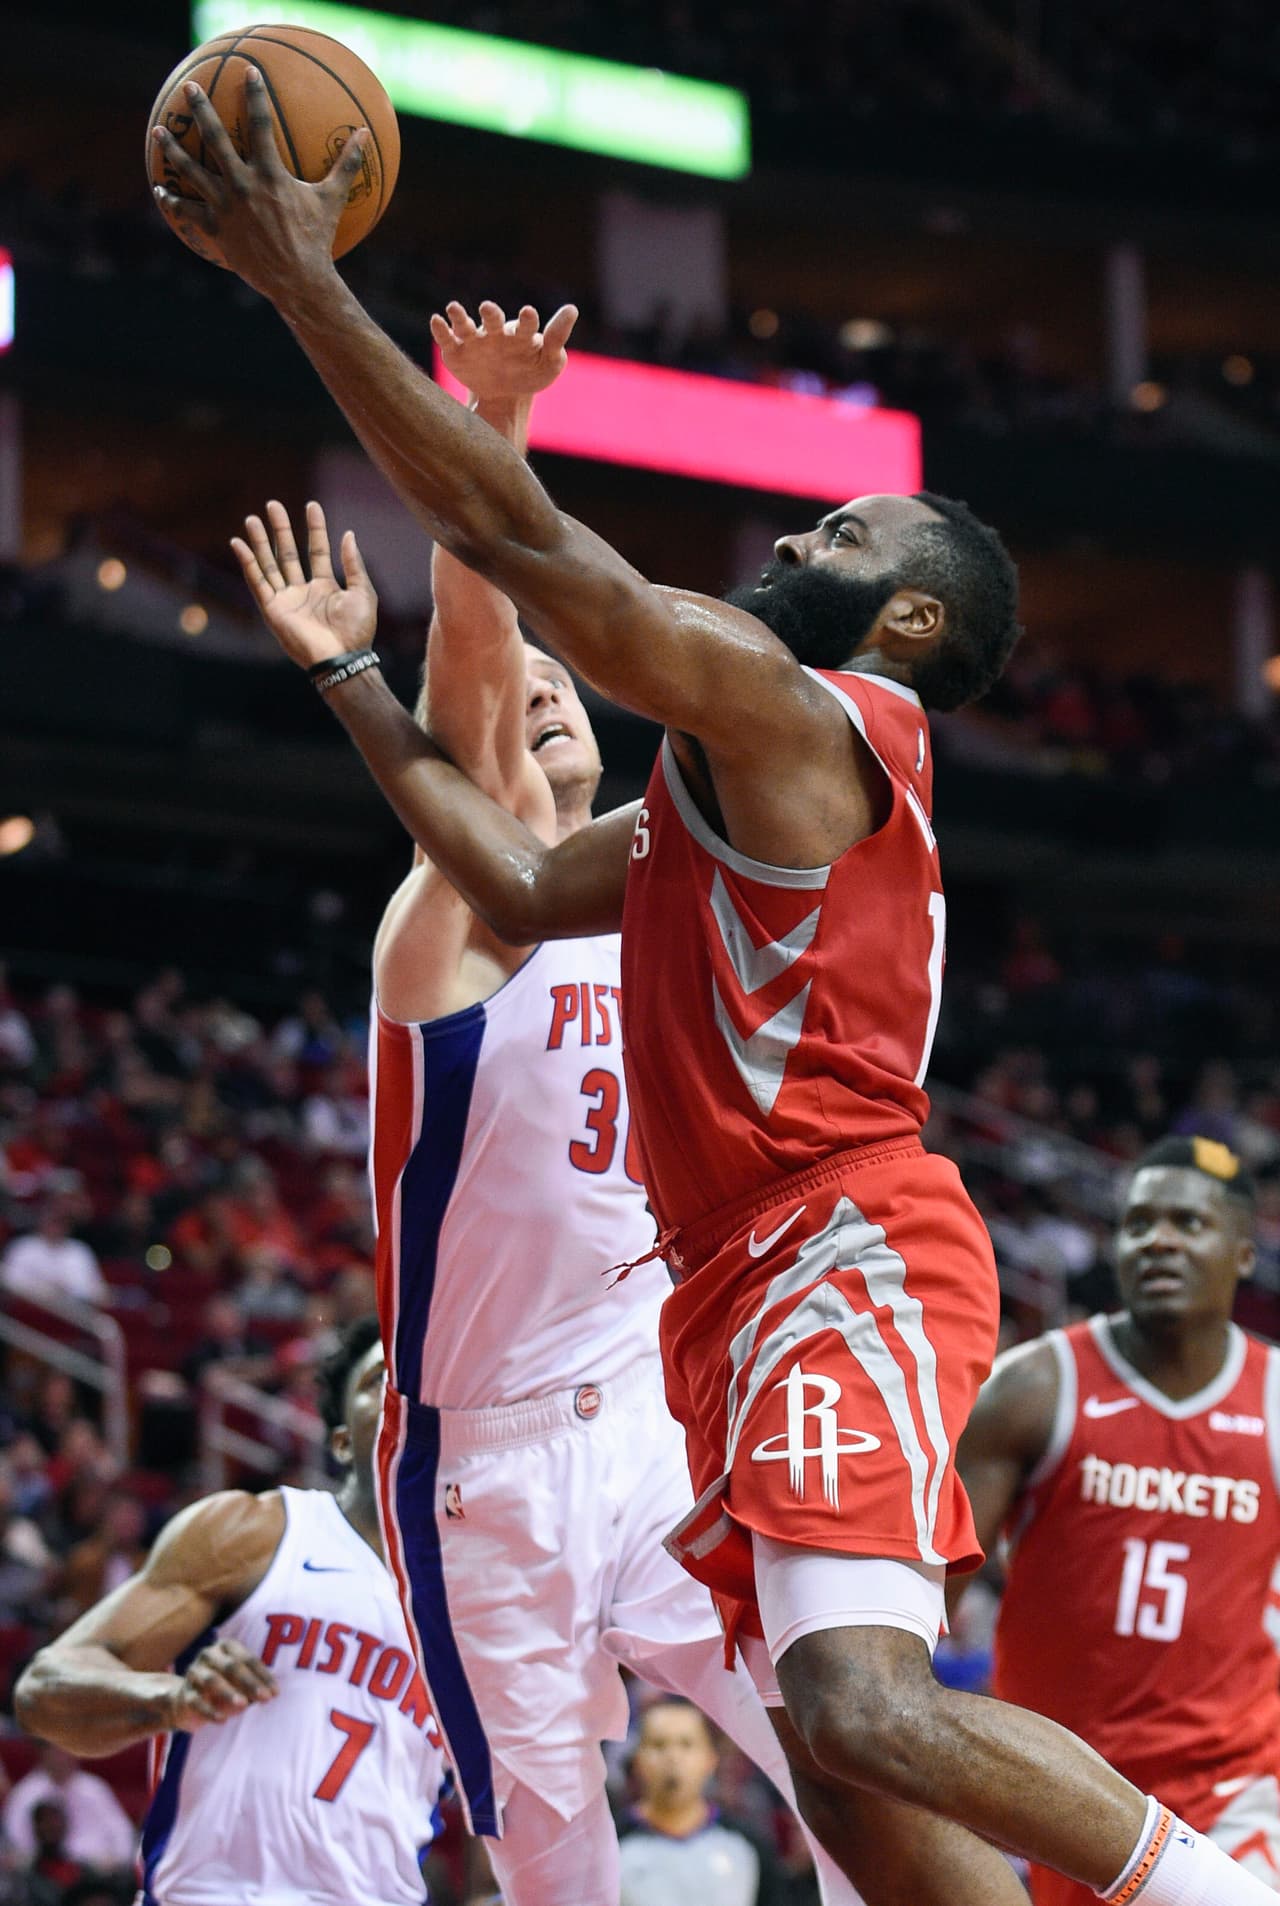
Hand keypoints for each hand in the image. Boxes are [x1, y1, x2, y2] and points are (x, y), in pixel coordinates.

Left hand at [151, 69, 361, 301]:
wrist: (297, 281)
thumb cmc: (317, 240)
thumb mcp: (333, 200)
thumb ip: (346, 165)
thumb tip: (364, 135)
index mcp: (269, 174)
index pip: (260, 124)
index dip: (254, 95)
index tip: (248, 71)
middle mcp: (242, 185)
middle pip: (215, 138)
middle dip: (201, 109)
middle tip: (190, 88)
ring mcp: (225, 207)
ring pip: (191, 171)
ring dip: (173, 149)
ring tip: (159, 130)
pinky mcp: (215, 228)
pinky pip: (187, 211)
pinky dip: (172, 200)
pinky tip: (160, 190)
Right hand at [167, 1636, 276, 1731]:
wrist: (187, 1702)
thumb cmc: (223, 1689)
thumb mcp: (240, 1685)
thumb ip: (254, 1686)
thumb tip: (272, 1693)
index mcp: (226, 1646)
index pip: (248, 1659)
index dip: (263, 1675)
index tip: (275, 1693)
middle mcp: (209, 1654)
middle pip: (231, 1666)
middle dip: (250, 1682)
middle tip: (265, 1698)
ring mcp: (194, 1672)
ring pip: (212, 1680)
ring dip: (229, 1692)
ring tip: (244, 1705)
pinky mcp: (184, 1693)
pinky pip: (197, 1701)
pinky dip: (210, 1710)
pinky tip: (223, 1719)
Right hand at [232, 500, 376, 669]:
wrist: (343, 658)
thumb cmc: (357, 630)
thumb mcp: (362, 591)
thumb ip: (354, 563)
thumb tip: (348, 534)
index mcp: (325, 587)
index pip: (317, 550)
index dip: (315, 528)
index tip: (312, 505)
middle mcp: (303, 591)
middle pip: (288, 554)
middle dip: (280, 530)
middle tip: (273, 504)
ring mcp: (286, 600)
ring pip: (269, 564)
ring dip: (261, 542)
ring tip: (252, 519)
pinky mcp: (272, 610)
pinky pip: (257, 582)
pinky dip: (247, 563)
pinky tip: (239, 544)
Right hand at [429, 299, 577, 402]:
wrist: (505, 394)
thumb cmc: (531, 372)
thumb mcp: (549, 361)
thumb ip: (556, 338)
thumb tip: (572, 308)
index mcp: (521, 335)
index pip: (526, 325)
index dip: (527, 320)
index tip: (529, 314)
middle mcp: (496, 333)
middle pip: (493, 320)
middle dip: (490, 314)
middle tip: (488, 308)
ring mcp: (474, 341)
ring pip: (465, 326)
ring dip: (459, 316)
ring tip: (453, 308)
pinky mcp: (456, 352)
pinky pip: (446, 340)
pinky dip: (440, 330)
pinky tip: (436, 320)